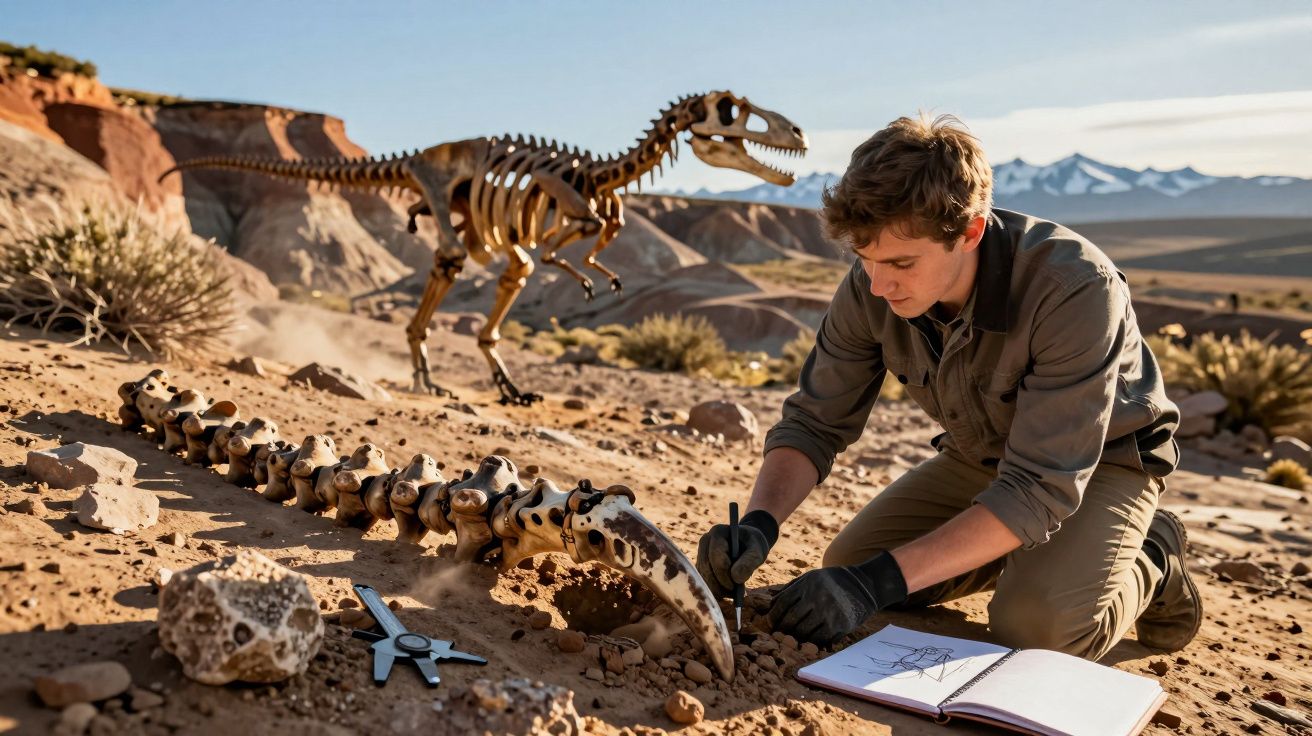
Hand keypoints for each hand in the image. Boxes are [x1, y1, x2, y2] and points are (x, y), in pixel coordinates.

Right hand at [696, 509, 778, 598]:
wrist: (748, 544)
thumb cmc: (753, 545)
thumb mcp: (757, 551)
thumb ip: (749, 562)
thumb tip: (736, 578)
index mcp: (718, 532)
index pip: (715, 556)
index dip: (723, 573)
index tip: (735, 586)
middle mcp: (705, 541)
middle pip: (706, 568)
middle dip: (719, 584)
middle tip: (734, 593)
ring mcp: (701, 553)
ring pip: (703, 577)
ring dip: (717, 589)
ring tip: (733, 592)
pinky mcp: (701, 565)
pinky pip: (704, 581)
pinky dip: (715, 590)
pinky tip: (727, 592)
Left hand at [768, 551, 907, 645]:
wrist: (864, 586)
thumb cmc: (832, 581)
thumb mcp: (811, 577)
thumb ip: (791, 588)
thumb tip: (770, 605)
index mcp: (808, 585)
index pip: (783, 603)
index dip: (774, 615)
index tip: (770, 622)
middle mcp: (818, 598)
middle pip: (791, 619)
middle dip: (782, 628)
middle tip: (779, 633)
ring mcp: (829, 613)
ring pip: (804, 632)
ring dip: (796, 636)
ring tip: (793, 636)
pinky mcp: (840, 625)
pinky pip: (820, 639)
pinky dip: (812, 641)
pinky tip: (809, 639)